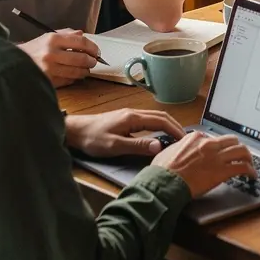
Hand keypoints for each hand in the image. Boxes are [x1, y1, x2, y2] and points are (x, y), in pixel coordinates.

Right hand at [19, 30, 99, 87]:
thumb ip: (66, 34)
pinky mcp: (48, 81)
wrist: (11, 63)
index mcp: (52, 39)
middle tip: (93, 61)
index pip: (81, 43)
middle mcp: (51, 54)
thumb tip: (82, 34)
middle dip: (91, 61)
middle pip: (81, 59)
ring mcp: (49, 70)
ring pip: (77, 72)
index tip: (96, 51)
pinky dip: (74, 78)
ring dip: (85, 71)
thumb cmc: (32, 50)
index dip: (93, 48)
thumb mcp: (47, 37)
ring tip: (85, 69)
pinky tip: (74, 75)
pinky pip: (68, 81)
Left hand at [65, 109, 185, 156]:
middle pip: (161, 116)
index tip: (185, 140)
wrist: (75, 131)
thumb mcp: (115, 146)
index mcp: (133, 117)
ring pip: (155, 117)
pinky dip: (158, 127)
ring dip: (167, 125)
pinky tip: (158, 136)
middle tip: (185, 139)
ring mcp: (129, 116)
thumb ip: (137, 145)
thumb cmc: (93, 139)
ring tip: (176, 138)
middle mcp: (134, 113)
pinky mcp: (125, 120)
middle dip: (175, 126)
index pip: (161, 121)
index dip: (175, 130)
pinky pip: (148, 121)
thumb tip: (159, 146)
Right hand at [152, 130, 255, 197]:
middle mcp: (209, 144)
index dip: (219, 146)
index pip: (214, 138)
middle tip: (241, 155)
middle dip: (238, 147)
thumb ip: (179, 147)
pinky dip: (250, 171)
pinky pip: (242, 167)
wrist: (164, 183)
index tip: (222, 152)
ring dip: (248, 157)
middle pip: (232, 140)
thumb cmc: (162, 171)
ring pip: (242, 150)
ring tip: (250, 164)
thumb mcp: (168, 152)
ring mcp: (216, 157)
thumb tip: (181, 149)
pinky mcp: (222, 171)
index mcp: (195, 138)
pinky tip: (252, 175)